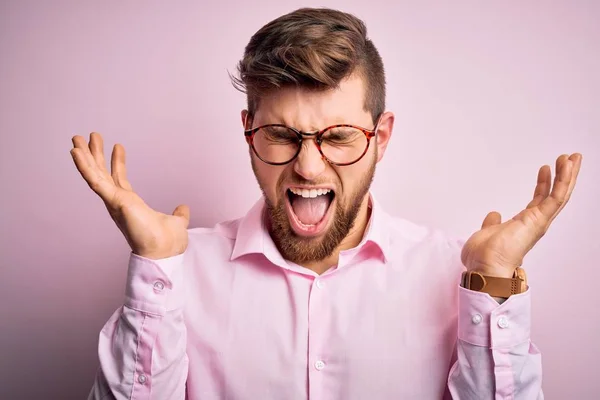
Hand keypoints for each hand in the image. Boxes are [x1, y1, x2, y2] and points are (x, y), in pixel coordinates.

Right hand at [70, 132, 189, 258]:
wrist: (165, 252)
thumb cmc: (168, 243)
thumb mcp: (177, 222)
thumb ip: (179, 214)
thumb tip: (183, 209)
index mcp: (130, 205)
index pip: (120, 180)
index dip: (118, 163)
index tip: (118, 146)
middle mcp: (118, 203)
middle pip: (103, 173)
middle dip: (95, 155)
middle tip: (88, 136)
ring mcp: (114, 201)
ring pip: (95, 175)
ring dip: (85, 156)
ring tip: (77, 138)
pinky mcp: (114, 201)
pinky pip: (96, 181)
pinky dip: (85, 166)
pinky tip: (76, 152)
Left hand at [461, 153, 582, 277]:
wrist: (484, 267)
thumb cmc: (484, 258)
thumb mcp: (487, 233)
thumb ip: (492, 223)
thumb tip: (494, 215)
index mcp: (523, 225)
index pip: (538, 200)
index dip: (544, 184)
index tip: (545, 168)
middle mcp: (534, 223)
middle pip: (554, 195)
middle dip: (563, 176)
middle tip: (568, 158)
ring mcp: (539, 222)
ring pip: (560, 194)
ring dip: (568, 175)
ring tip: (573, 157)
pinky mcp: (539, 220)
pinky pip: (556, 197)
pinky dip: (563, 180)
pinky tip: (567, 165)